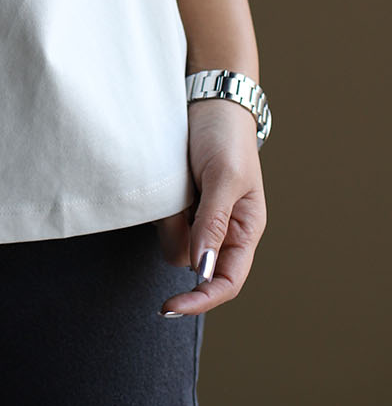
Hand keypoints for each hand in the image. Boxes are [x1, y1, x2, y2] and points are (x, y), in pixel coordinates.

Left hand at [156, 98, 266, 315]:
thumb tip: (203, 269)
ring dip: (166, 218)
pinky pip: (162, 218)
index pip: (227, 281)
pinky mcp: (179, 200)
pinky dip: (159, 206)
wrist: (208, 99)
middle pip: (191, 262)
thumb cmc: (226, 137)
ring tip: (175, 182)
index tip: (171, 306)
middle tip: (177, 199)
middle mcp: (222, 229)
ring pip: (172, 241)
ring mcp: (198, 215)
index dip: (202, 299)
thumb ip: (214, 223)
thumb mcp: (224, 178)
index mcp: (246, 230)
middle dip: (177, 238)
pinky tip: (166, 180)